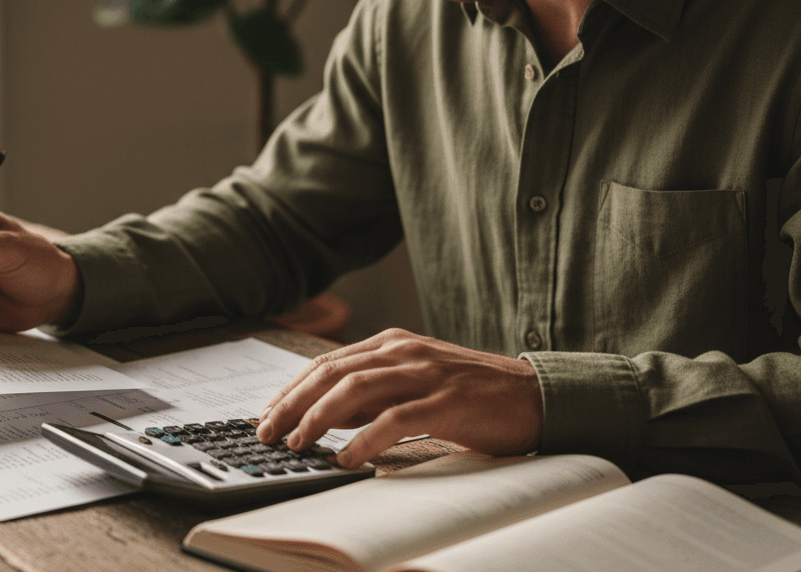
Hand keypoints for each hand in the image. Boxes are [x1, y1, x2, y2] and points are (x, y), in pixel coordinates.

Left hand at [256, 328, 542, 467]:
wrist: (534, 395)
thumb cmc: (471, 394)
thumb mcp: (414, 383)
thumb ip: (372, 394)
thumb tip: (325, 415)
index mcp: (391, 343)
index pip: (326, 363)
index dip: (291, 389)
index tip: (266, 414)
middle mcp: (402, 351)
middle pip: (331, 373)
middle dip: (292, 403)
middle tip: (268, 431)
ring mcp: (424, 373)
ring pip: (356, 390)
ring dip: (319, 419)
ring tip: (299, 444)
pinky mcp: (446, 400)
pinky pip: (395, 418)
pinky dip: (365, 439)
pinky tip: (347, 457)